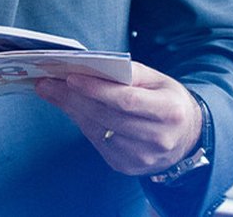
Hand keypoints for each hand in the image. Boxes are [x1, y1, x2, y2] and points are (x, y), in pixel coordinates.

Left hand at [35, 62, 202, 175]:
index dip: (96, 89)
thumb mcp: (156, 79)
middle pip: (107, 116)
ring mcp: (142, 157)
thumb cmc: (165, 100)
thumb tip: (88, 66)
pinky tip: (71, 107)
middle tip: (47, 82)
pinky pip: (97, 142)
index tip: (70, 77)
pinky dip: (81, 122)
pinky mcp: (128, 166)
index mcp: (170, 111)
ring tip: (52, 90)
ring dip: (71, 109)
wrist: (185, 136)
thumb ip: (127, 72)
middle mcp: (159, 138)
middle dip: (73, 97)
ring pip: (97, 130)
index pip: (127, 101)